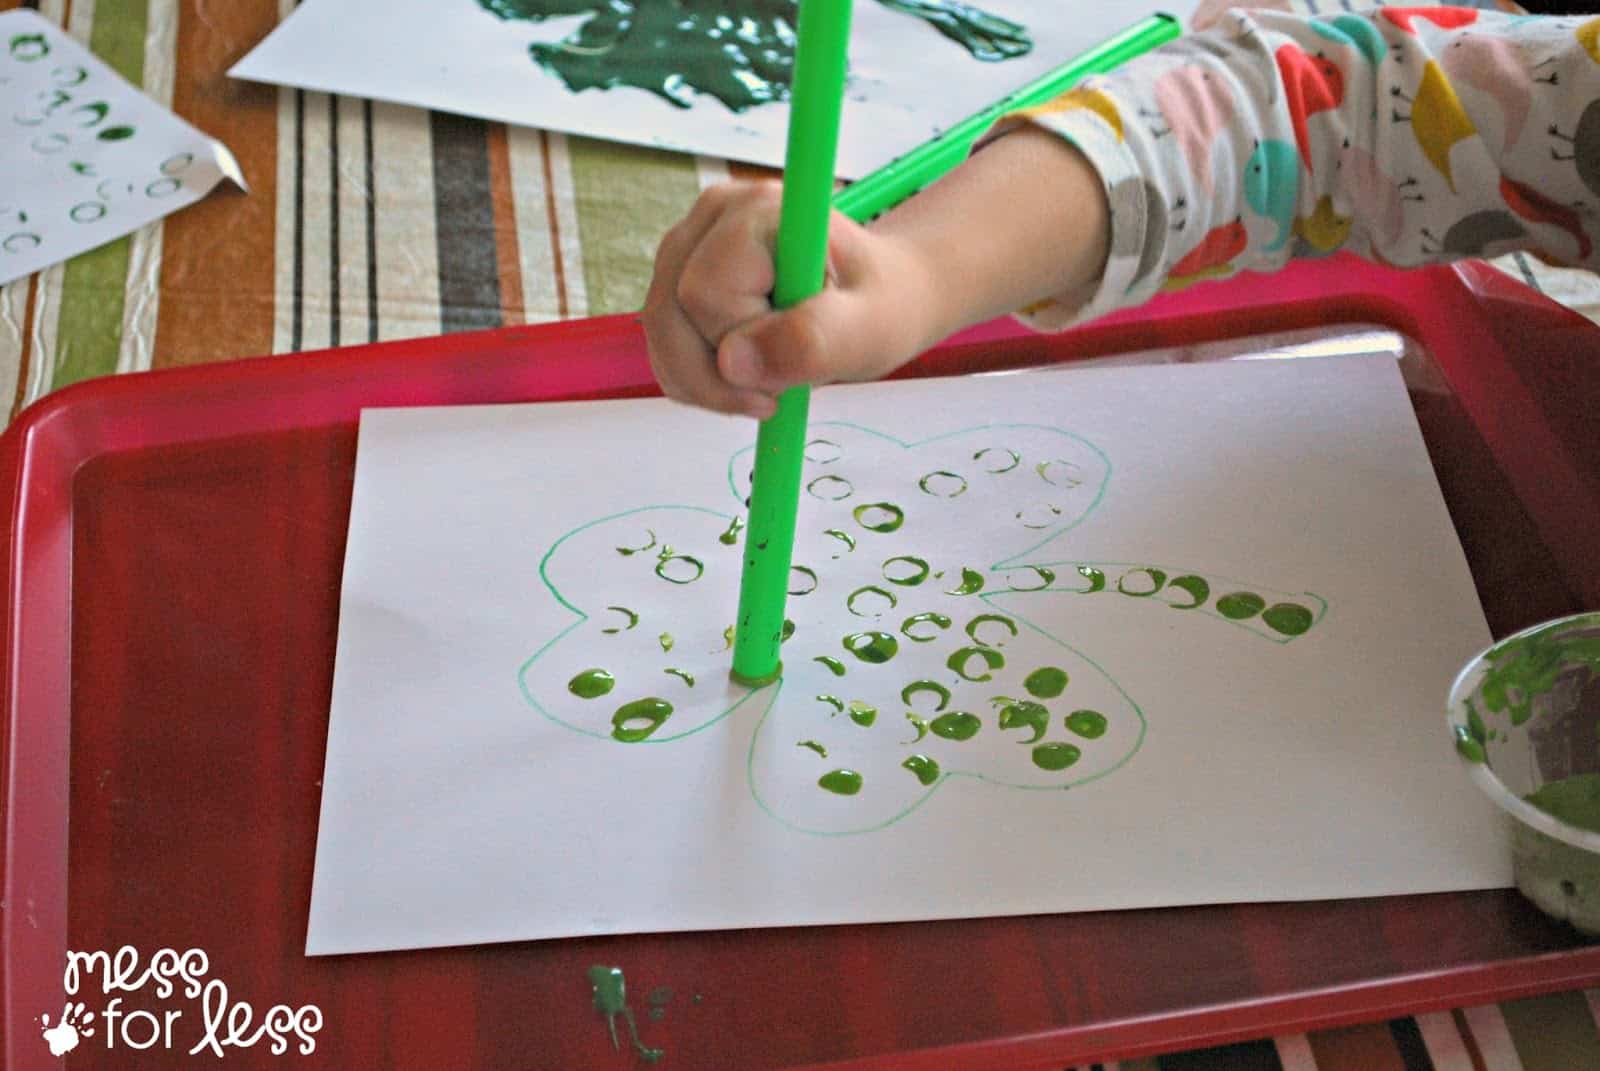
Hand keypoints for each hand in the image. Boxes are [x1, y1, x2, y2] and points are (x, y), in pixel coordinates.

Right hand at [644, 126, 1111, 418]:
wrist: (888, 292)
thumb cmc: (889, 307)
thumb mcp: (873, 334)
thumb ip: (815, 345)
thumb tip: (743, 361)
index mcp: (769, 211)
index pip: (714, 293)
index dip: (736, 349)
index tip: (774, 396)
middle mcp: (720, 209)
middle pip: (673, 311)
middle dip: (717, 376)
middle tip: (776, 404)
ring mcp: (696, 233)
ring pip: (658, 325)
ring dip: (703, 381)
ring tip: (765, 396)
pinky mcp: (686, 261)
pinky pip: (661, 330)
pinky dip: (693, 372)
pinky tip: (741, 381)